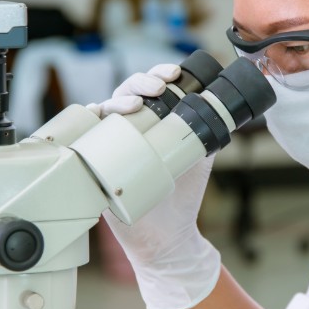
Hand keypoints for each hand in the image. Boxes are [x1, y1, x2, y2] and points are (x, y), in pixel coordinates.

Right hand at [90, 63, 220, 308]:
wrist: (168, 235)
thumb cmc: (182, 194)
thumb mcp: (199, 154)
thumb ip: (207, 129)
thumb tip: (225, 104)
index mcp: (151, 122)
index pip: (148, 88)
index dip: (157, 74)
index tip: (175, 73)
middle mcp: (127, 130)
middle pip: (125, 94)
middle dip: (140, 82)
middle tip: (160, 86)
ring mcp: (108, 146)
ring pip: (104, 110)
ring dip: (118, 99)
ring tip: (136, 104)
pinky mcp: (94, 165)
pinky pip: (83, 137)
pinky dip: (86, 120)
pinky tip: (95, 112)